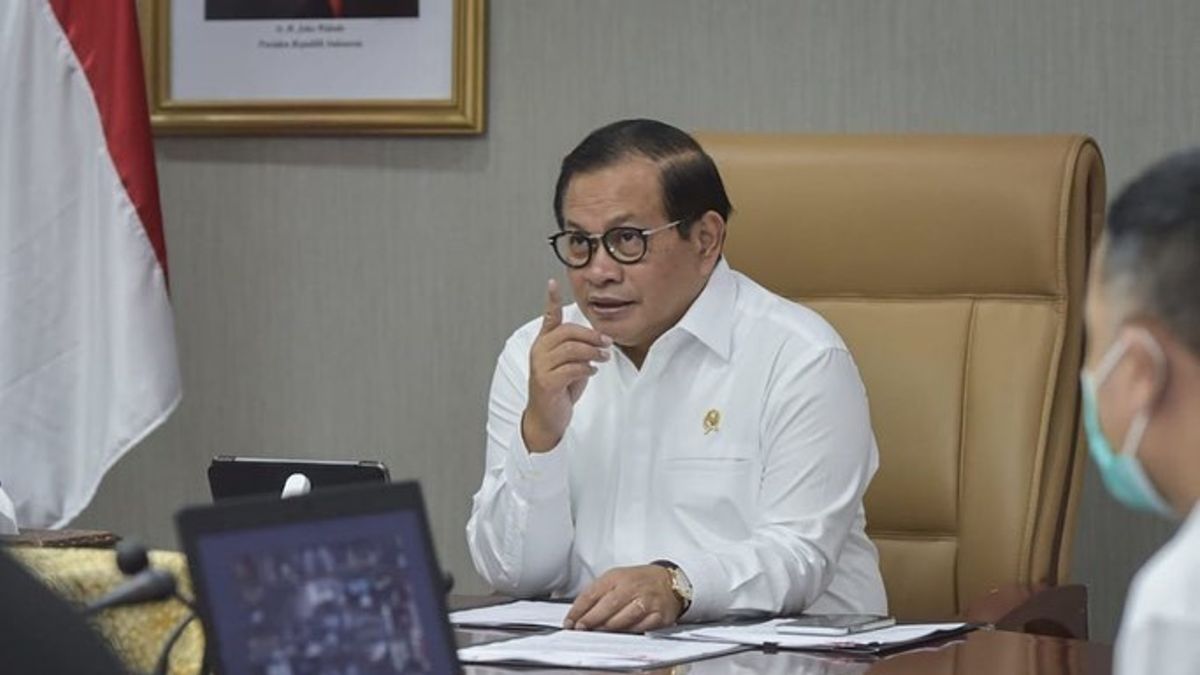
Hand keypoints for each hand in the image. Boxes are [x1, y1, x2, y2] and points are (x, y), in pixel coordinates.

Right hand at [522, 279, 610, 452]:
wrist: (547, 418)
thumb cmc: (560, 389)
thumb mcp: (570, 365)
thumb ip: (578, 350)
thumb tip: (598, 341)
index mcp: (544, 344)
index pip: (548, 318)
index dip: (550, 300)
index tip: (552, 283)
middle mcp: (539, 351)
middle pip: (567, 332)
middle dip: (591, 335)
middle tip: (607, 342)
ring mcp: (540, 366)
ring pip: (571, 349)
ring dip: (592, 352)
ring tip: (603, 358)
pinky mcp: (546, 381)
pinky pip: (571, 368)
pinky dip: (586, 368)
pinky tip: (592, 371)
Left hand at [564, 565, 681, 632]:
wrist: (669, 581)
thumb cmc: (639, 581)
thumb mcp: (616, 578)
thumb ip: (598, 593)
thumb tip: (579, 613)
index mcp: (618, 576)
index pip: (593, 592)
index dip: (579, 609)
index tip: (570, 621)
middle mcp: (632, 587)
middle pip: (608, 605)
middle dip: (591, 620)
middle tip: (580, 628)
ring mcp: (647, 601)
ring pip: (624, 618)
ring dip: (607, 628)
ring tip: (597, 632)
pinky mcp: (658, 615)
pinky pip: (640, 628)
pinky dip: (628, 632)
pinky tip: (620, 634)